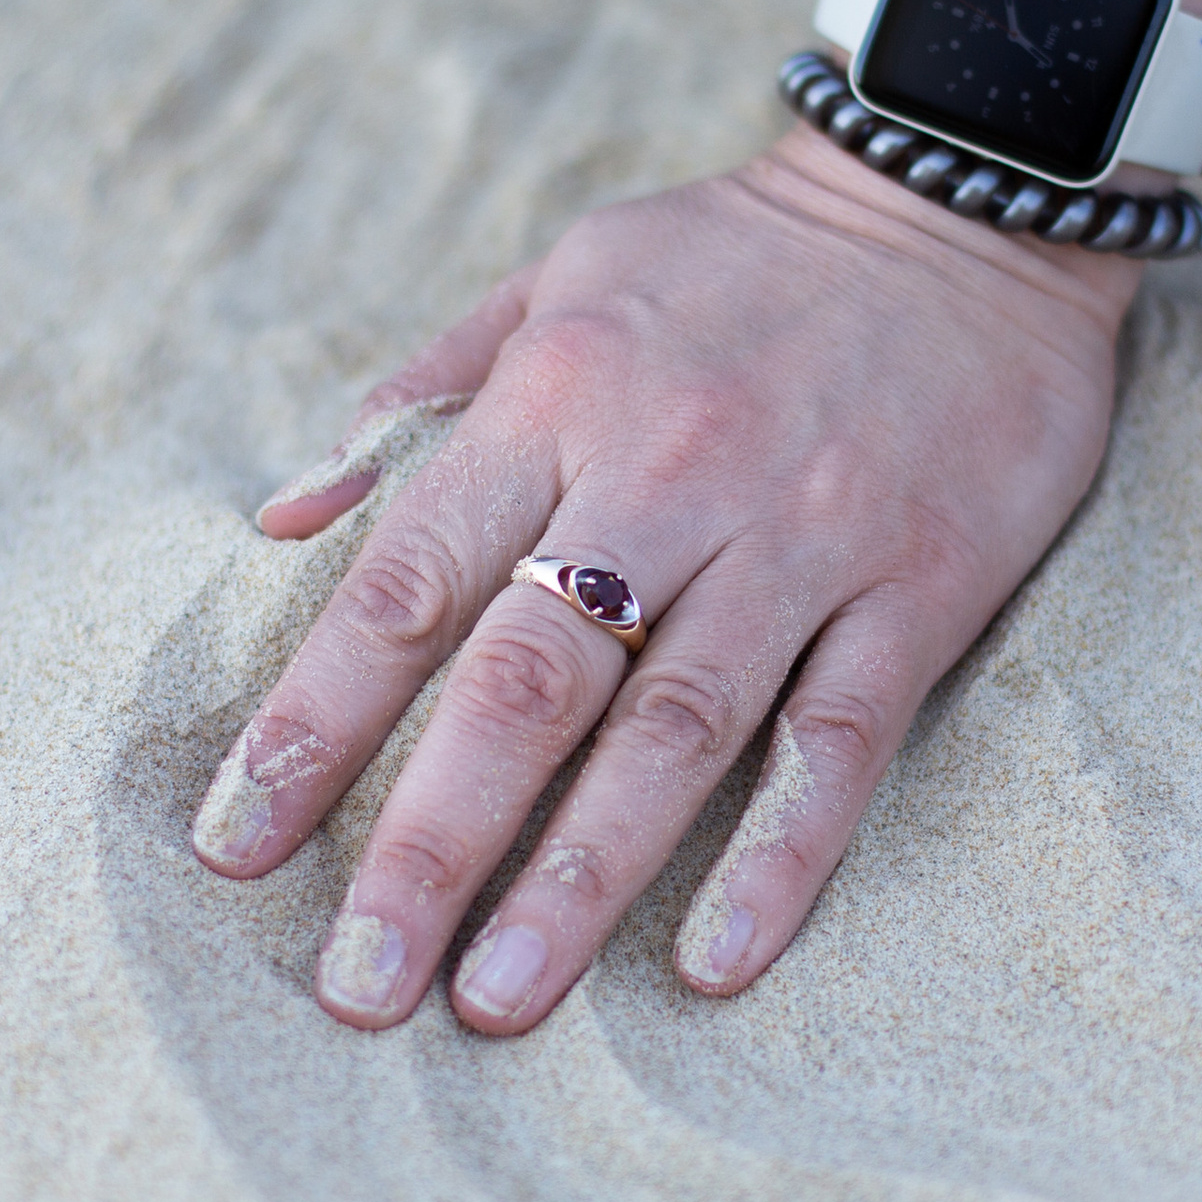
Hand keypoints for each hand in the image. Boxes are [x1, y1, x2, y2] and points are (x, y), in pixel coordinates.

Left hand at [191, 126, 1137, 1033]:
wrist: (966, 201)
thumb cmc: (735, 257)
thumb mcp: (558, 281)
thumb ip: (421, 401)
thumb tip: (279, 521)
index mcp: (559, 401)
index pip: (409, 585)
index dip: (314, 720)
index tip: (236, 844)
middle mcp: (669, 474)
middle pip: (526, 684)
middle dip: (428, 841)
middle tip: (355, 984)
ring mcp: (802, 535)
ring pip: (676, 729)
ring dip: (580, 876)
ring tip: (495, 1000)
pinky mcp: (920, 582)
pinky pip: (842, 735)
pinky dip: (781, 852)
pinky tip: (714, 961)